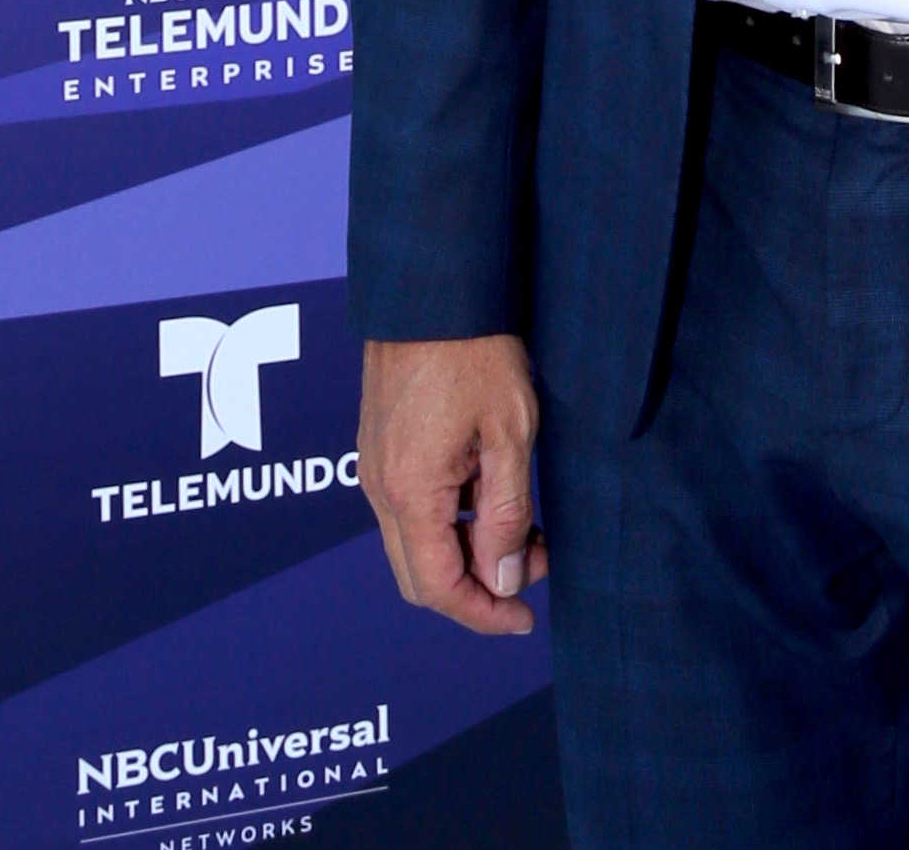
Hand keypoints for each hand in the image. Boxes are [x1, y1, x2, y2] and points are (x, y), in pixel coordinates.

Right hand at [358, 334, 547, 635]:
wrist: (433, 289)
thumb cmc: (476, 352)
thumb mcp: (510, 434)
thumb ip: (506, 514)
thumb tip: (504, 579)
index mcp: (409, 492)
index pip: (438, 588)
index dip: (483, 614)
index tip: (524, 620)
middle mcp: (380, 488)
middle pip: (420, 575)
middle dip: (478, 587)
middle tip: (532, 568)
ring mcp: (375, 466)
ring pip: (415, 542)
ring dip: (466, 551)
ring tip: (526, 526)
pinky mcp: (381, 446)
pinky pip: (410, 508)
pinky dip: (450, 520)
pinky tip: (492, 495)